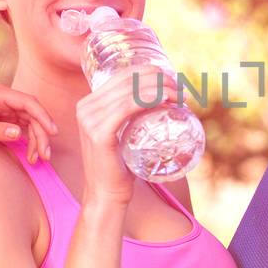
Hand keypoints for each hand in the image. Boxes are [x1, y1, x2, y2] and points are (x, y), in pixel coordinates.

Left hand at [0, 83, 56, 162]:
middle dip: (41, 134)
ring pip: (31, 123)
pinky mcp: (5, 120)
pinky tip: (30, 155)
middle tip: (45, 155)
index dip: (43, 117)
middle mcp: (5, 99)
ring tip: (38, 159)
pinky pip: (24, 129)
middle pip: (33, 114)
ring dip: (37, 140)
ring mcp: (6, 109)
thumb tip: (18, 133)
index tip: (52, 132)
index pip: (28, 103)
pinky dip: (29, 142)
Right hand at [76, 65, 178, 207]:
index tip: (175, 83)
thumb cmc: (120, 166)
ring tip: (180, 97)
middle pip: (129, 80)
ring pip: (130, 91)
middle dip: (160, 79)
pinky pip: (126, 107)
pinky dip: (147, 99)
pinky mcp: (99, 133)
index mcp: (89, 103)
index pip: (124, 76)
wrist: (106, 195)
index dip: (152, 73)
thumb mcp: (122, 134)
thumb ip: (130, 116)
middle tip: (182, 91)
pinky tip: (164, 99)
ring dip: (160, 89)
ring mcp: (89, 120)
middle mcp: (85, 107)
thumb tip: (160, 98)